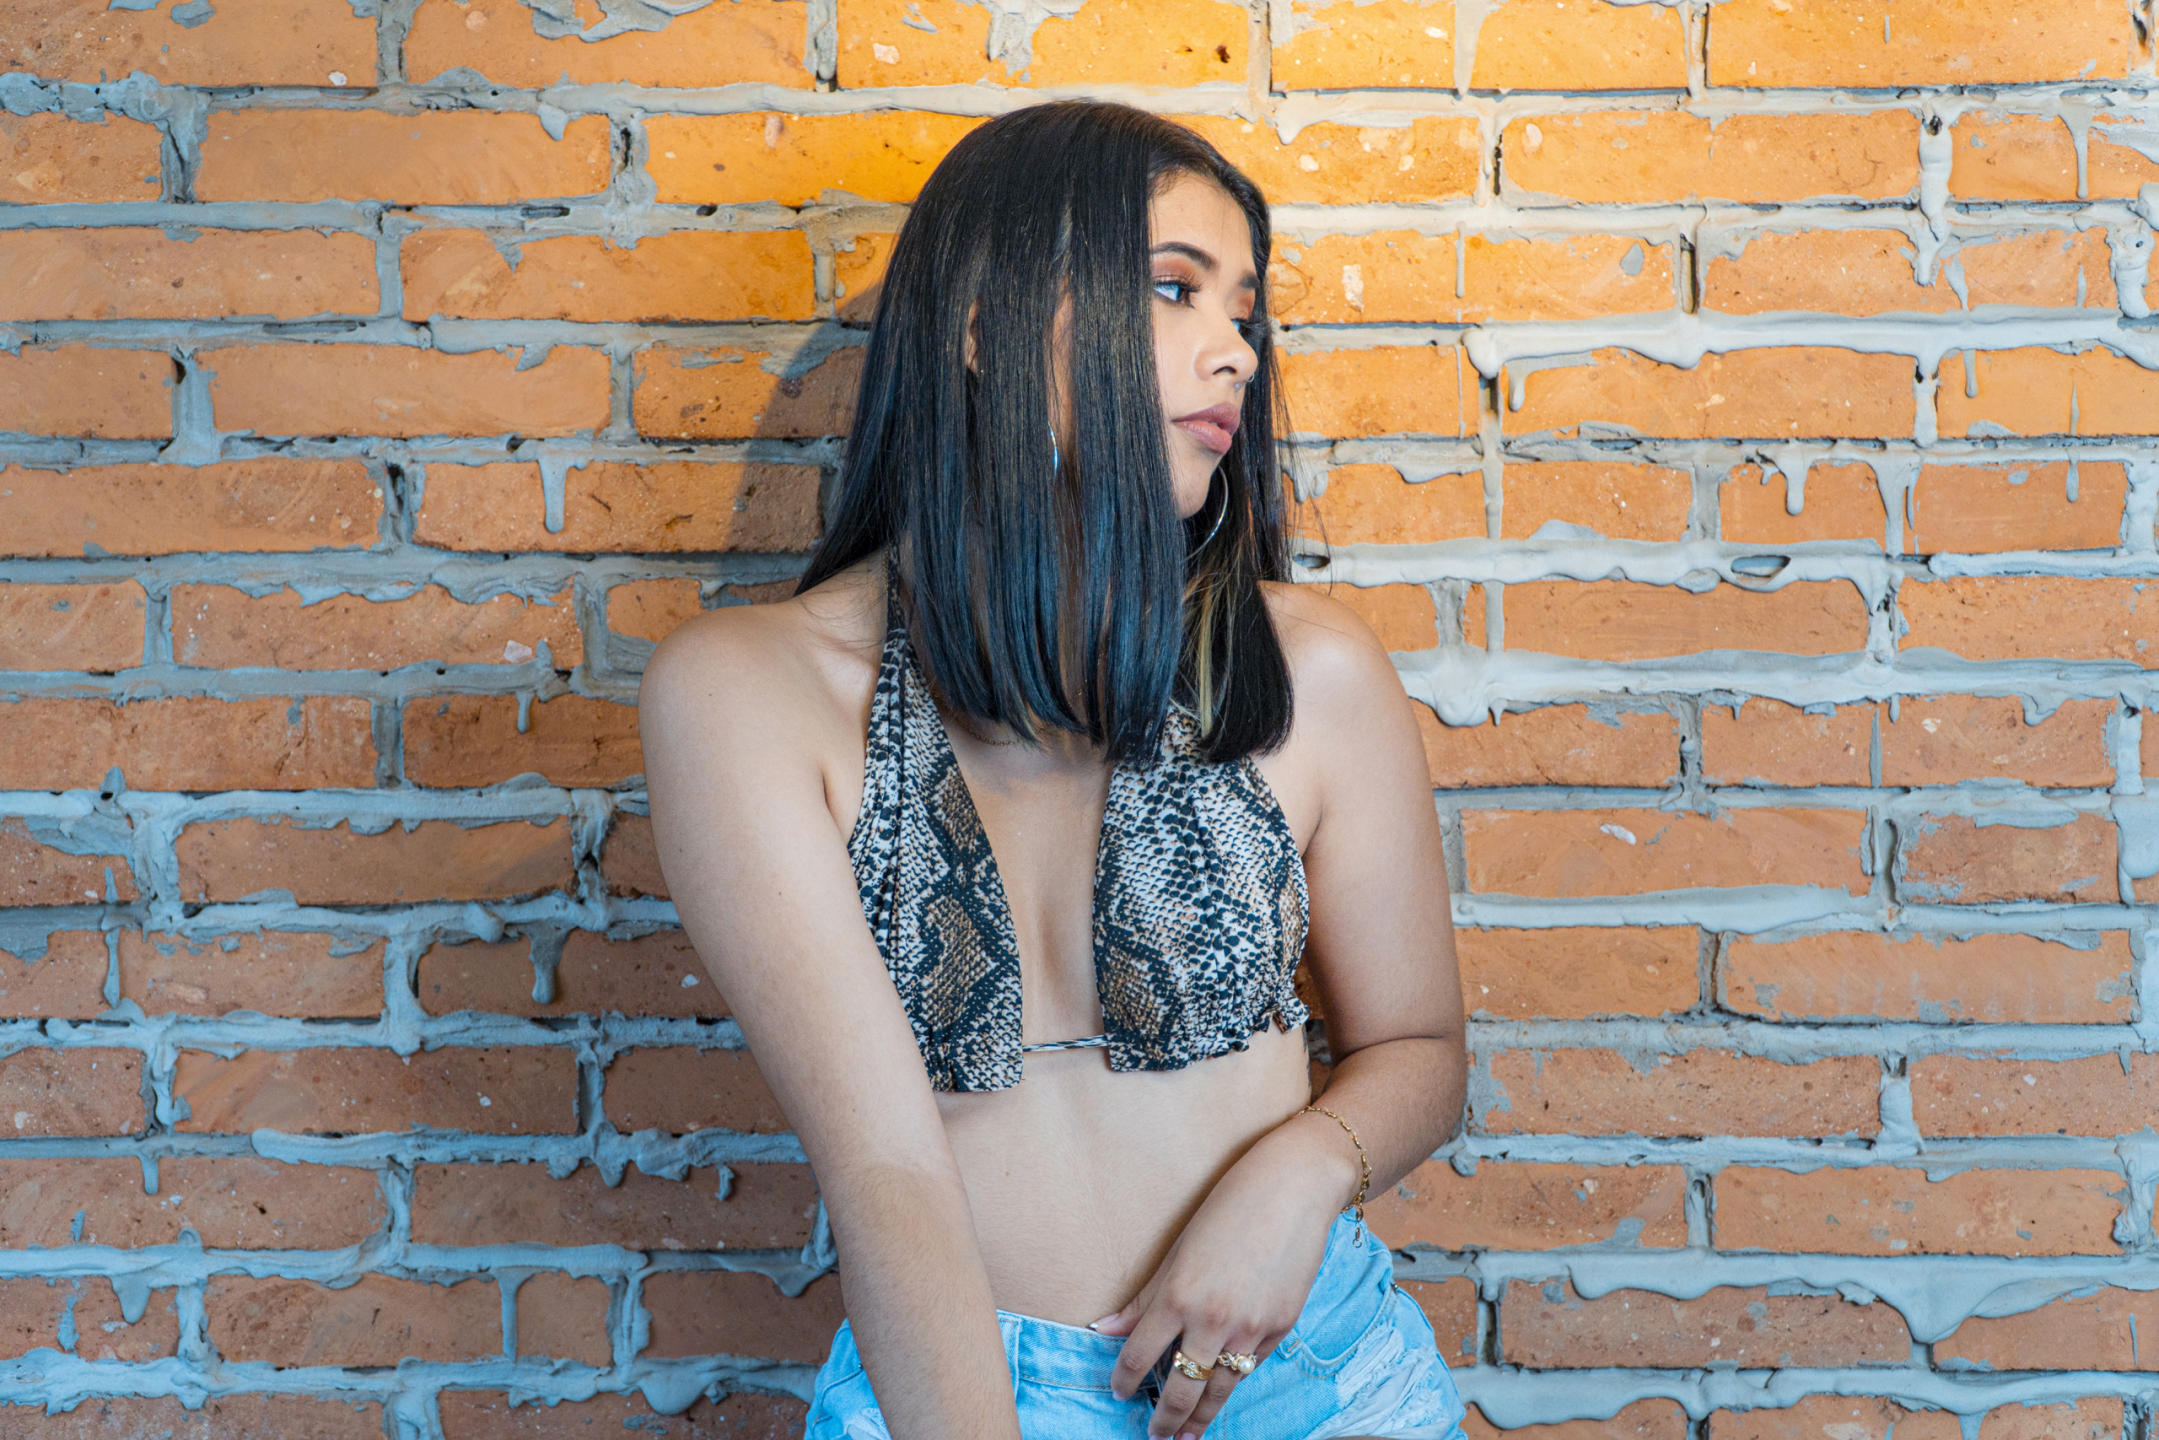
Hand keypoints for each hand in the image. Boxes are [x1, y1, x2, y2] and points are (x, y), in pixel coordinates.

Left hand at [1087, 1121, 1353, 1438]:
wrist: (1292, 1189)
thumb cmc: (1229, 1208)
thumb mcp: (1177, 1250)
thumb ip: (1144, 1297)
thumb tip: (1105, 1328)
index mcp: (1178, 1296)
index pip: (1139, 1356)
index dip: (1125, 1380)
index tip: (1119, 1391)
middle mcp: (1212, 1320)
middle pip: (1181, 1388)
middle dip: (1165, 1418)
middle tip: (1155, 1435)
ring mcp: (1251, 1329)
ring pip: (1219, 1389)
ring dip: (1200, 1419)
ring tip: (1187, 1436)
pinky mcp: (1281, 1328)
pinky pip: (1251, 1366)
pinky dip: (1233, 1381)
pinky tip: (1222, 1390)